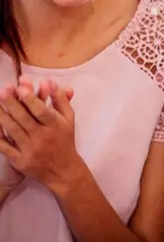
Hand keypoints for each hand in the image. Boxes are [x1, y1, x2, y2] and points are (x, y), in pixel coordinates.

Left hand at [0, 77, 80, 195]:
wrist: (63, 170)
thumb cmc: (65, 140)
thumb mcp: (68, 119)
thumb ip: (60, 100)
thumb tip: (50, 81)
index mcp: (56, 125)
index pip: (42, 111)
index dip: (31, 98)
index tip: (21, 86)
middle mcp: (43, 137)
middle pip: (24, 118)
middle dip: (12, 103)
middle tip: (3, 90)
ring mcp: (30, 149)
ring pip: (13, 130)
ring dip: (2, 116)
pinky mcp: (20, 160)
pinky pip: (5, 147)